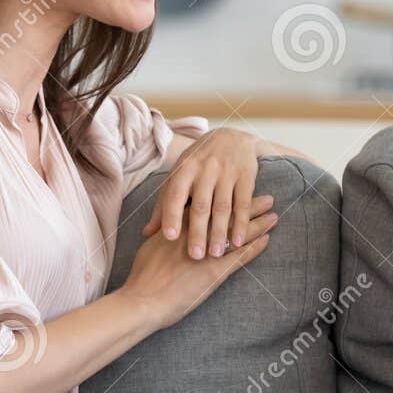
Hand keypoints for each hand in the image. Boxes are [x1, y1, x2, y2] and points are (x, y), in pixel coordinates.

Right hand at [122, 194, 277, 328]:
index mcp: (181, 224)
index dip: (225, 197)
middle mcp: (198, 233)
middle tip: (267, 197)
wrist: (143, 299)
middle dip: (249, 205)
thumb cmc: (143, 276)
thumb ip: (162, 234)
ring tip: (274, 215)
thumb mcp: (150, 247)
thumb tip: (164, 227)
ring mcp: (208, 251)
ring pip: (238, 232)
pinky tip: (267, 240)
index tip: (239, 189)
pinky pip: (239, 256)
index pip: (209, 205)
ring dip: (258, 224)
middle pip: (228, 214)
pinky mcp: (215, 271)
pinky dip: (254, 247)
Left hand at [141, 128, 262, 260]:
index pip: (174, 194)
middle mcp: (205, 170)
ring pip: (222, 207)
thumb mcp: (179, 176)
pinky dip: (241, 223)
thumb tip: (147, 234)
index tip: (169, 237)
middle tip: (195, 256)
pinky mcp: (246, 176)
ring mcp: (226, 172)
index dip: (171, 215)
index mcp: (184, 170)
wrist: (231, 136)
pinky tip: (238, 241)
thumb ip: (163, 205)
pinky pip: (243, 202)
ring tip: (216, 254)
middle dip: (197, 231)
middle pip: (200, 205)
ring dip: (219, 231)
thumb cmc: (198, 163)